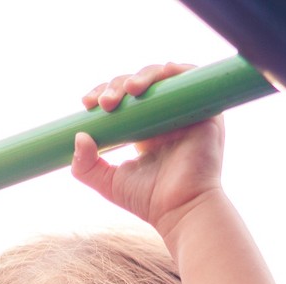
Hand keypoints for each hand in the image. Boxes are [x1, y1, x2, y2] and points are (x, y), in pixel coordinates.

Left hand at [72, 63, 224, 236]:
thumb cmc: (150, 201)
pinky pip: (192, 79)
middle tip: (105, 103)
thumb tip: (78, 136)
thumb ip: (86, 165)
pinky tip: (156, 78)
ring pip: (163, 77)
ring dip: (142, 76)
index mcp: (147, 130)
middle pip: (140, 85)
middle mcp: (168, 117)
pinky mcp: (206, 112)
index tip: (87, 104)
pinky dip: (173, 71)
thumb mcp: (108, 182)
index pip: (124, 99)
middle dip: (117, 86)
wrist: (180, 210)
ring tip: (127, 90)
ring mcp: (187, 113)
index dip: (105, 93)